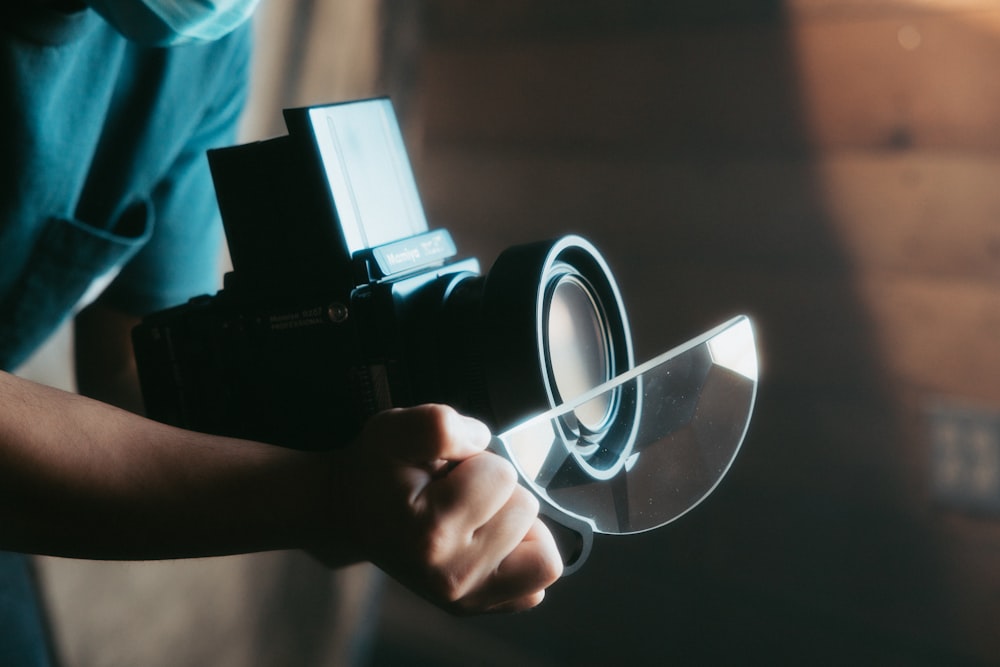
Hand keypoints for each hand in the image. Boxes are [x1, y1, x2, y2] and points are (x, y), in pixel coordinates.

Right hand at [326, 404, 562, 613]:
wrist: (351, 512)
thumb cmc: (379, 471)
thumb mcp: (395, 430)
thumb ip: (439, 425)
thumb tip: (482, 441)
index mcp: (432, 533)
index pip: (503, 475)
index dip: (478, 461)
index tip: (445, 472)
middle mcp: (452, 577)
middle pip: (525, 509)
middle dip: (496, 491)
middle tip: (454, 493)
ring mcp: (467, 599)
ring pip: (541, 547)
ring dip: (511, 522)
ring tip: (471, 515)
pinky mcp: (479, 607)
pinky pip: (538, 580)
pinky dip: (521, 556)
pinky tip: (487, 541)